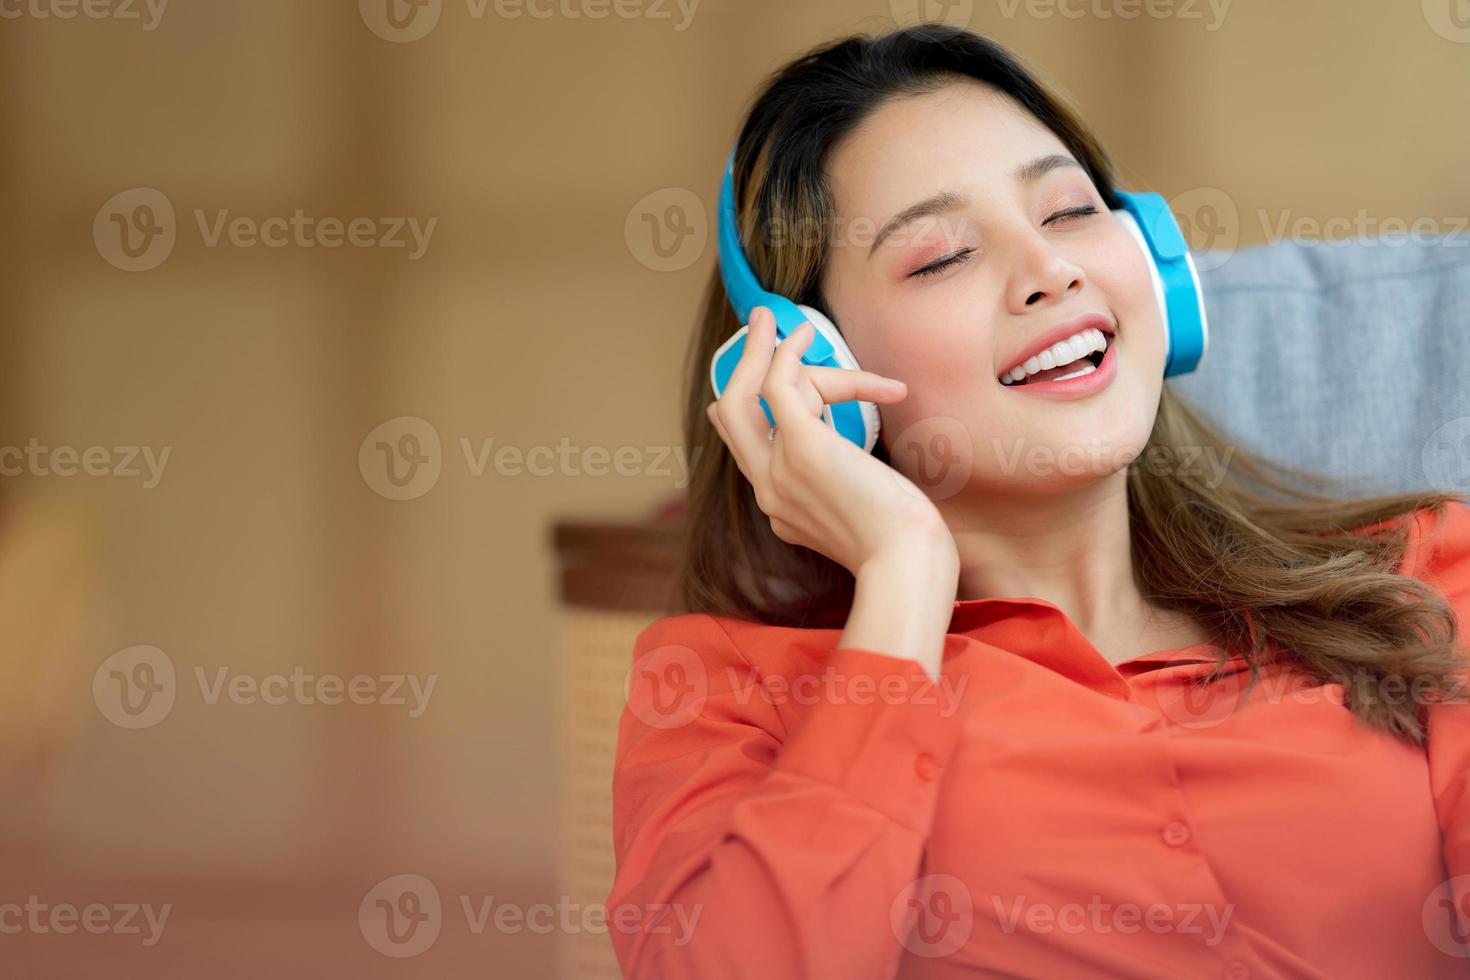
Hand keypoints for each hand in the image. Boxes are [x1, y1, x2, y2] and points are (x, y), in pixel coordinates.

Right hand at [706, 306, 954, 576]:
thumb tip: (858, 457)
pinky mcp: (802, 447)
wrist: (908, 564)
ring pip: (750, 396)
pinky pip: (780, 385)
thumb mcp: (865, 514)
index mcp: (782, 510)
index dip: (743, 410)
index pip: (747, 451)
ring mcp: (778, 471)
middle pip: (732, 417)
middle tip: (759, 328)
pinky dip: (788, 353)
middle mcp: (769, 492)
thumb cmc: (905, 544)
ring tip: (794, 322)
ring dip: (765, 350)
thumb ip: (848, 486)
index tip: (762, 376)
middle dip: (742, 366)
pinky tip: (806, 334)